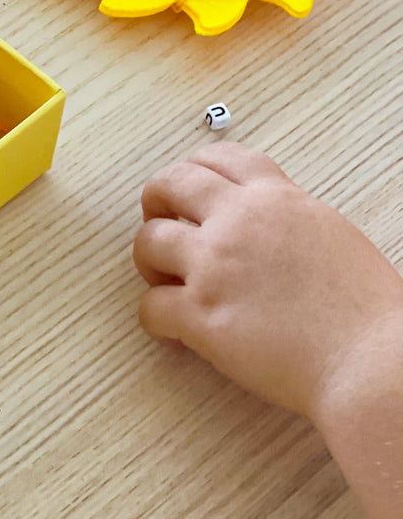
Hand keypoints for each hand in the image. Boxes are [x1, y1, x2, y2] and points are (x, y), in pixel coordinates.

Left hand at [133, 142, 402, 421]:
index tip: (185, 186)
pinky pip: (150, 307)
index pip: (219, 157)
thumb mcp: (331, 234)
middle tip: (156, 220)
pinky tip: (168, 329)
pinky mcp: (200, 314)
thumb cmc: (365, 311)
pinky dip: (152, 318)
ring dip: (148, 260)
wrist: (370, 361)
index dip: (193, 168)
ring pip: (148, 242)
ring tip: (161, 279)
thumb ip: (288, 219)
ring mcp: (214, 266)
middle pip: (169, 184)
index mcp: (275, 198)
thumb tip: (265, 224)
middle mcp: (238, 222)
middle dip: (155, 201)